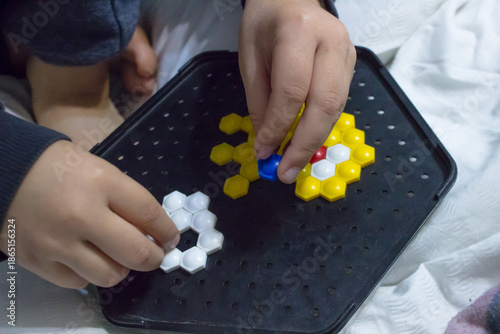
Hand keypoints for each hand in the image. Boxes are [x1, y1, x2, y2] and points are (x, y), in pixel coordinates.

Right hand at [0, 141, 178, 288]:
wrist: (4, 171)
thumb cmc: (58, 167)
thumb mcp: (99, 169)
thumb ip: (125, 198)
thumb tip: (151, 230)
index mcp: (101, 182)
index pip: (149, 214)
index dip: (167, 231)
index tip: (171, 238)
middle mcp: (81, 214)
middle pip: (136, 252)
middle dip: (154, 257)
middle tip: (155, 254)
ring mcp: (57, 242)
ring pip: (110, 275)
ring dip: (123, 268)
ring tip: (119, 257)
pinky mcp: (37, 261)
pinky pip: (79, 282)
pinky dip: (90, 273)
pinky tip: (89, 259)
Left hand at [239, 0, 355, 182]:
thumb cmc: (264, 26)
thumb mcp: (250, 59)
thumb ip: (260, 102)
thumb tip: (267, 145)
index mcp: (298, 32)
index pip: (292, 90)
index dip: (278, 126)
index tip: (264, 152)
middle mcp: (331, 40)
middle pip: (324, 103)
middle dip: (304, 144)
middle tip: (285, 172)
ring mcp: (347, 52)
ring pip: (336, 107)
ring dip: (315, 140)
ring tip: (294, 163)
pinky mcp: (352, 64)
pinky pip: (338, 103)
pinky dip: (321, 126)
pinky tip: (305, 141)